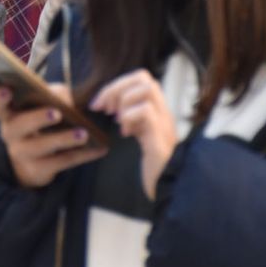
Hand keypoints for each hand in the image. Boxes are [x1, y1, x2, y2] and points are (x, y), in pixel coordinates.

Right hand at [0, 86, 104, 188]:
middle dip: (37, 118)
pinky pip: (62, 162)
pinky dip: (82, 155)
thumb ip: (52, 95)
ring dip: (64, 139)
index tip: (7, 91)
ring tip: (84, 134)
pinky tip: (98, 149)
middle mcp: (11, 134)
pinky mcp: (38, 171)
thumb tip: (66, 97)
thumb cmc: (37, 125)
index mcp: (8, 114)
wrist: (31, 163)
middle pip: (19, 125)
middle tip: (57, 113)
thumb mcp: (40, 107)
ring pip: (41, 146)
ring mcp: (22, 154)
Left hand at [89, 69, 177, 199]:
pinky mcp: (161, 139)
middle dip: (117, 88)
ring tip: (118, 121)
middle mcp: (164, 113)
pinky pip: (146, 112)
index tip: (99, 104)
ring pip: (148, 89)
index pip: (140, 77)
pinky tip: (126, 133)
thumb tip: (109, 103)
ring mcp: (165, 124)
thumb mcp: (138, 133)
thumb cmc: (149, 163)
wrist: (166, 188)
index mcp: (157, 109)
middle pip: (144, 77)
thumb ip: (130, 116)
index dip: (116, 85)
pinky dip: (130, 117)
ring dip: (125, 101)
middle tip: (105, 109)